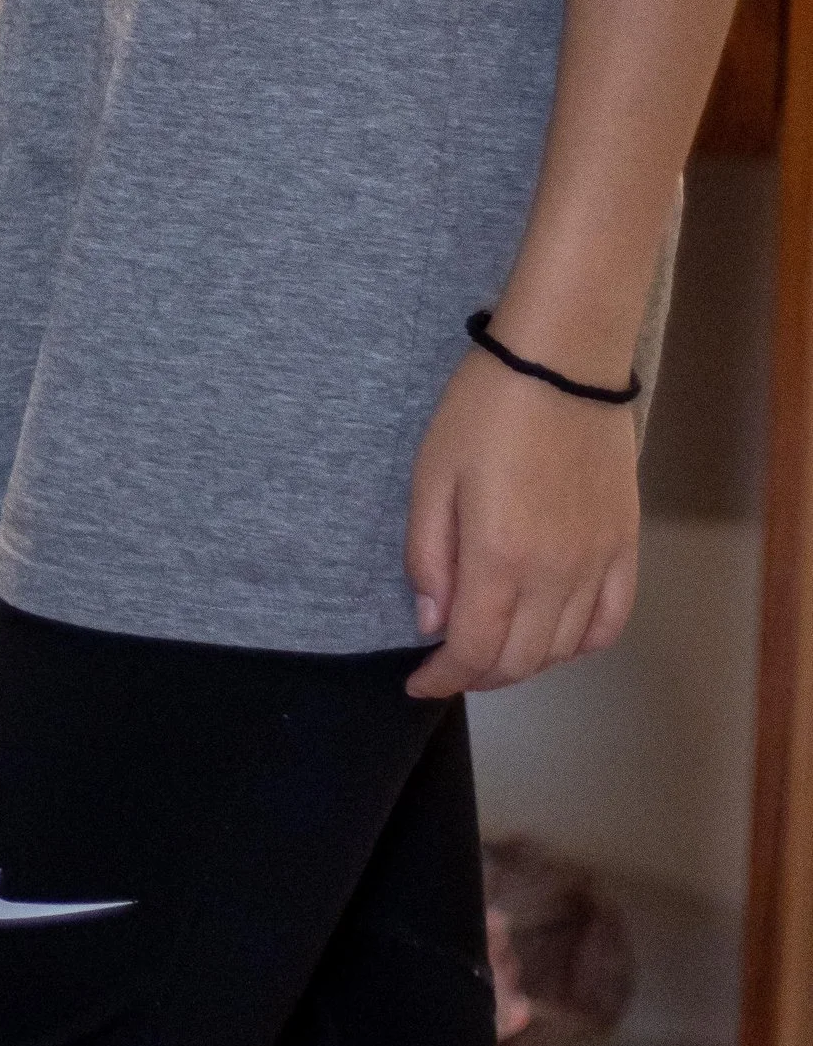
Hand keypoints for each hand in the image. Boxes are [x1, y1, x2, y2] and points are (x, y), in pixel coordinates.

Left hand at [403, 347, 639, 697]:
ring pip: (564, 650)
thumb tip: (432, 623)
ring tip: (494, 648)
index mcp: (498, 558)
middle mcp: (554, 574)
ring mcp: (596, 562)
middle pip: (519, 660)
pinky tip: (555, 637)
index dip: (443, 679)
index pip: (473, 650)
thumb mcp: (431, 475)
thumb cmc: (484, 410)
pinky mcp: (626, 546)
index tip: (419, 683)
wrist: (561, 362)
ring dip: (525, 663)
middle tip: (450, 664)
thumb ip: (428, 556)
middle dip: (478, 675)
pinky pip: (611, 622)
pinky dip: (581, 644)